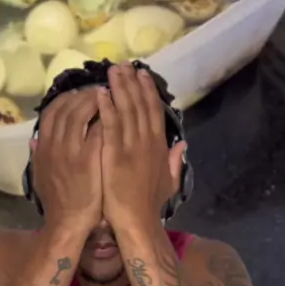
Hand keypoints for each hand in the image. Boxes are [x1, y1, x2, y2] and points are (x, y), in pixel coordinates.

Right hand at [32, 88, 102, 233]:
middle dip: (83, 94)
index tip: (78, 93)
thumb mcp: (40, 177)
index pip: (52, 111)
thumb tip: (33, 139)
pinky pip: (96, 130)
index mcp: (43, 147)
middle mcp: (54, 145)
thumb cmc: (58, 201)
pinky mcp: (88, 159)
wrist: (68, 224)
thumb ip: (38, 156)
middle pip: (67, 107)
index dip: (66, 98)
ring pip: (81, 113)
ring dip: (94, 100)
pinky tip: (115, 113)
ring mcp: (71, 151)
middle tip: (97, 89)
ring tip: (107, 96)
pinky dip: (105, 118)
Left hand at [97, 63, 185, 234]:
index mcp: (159, 145)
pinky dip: (106, 108)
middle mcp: (147, 141)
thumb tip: (183, 144)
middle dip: (132, 82)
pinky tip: (100, 93)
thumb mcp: (169, 181)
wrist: (138, 222)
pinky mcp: (115, 154)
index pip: (154, 111)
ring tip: (112, 70)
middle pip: (140, 104)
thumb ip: (175, 161)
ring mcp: (132, 147)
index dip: (148, 90)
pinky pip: (110, 126)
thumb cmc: (149, 204)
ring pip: (126, 110)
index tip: (142, 73)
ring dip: (119, 88)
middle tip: (124, 63)